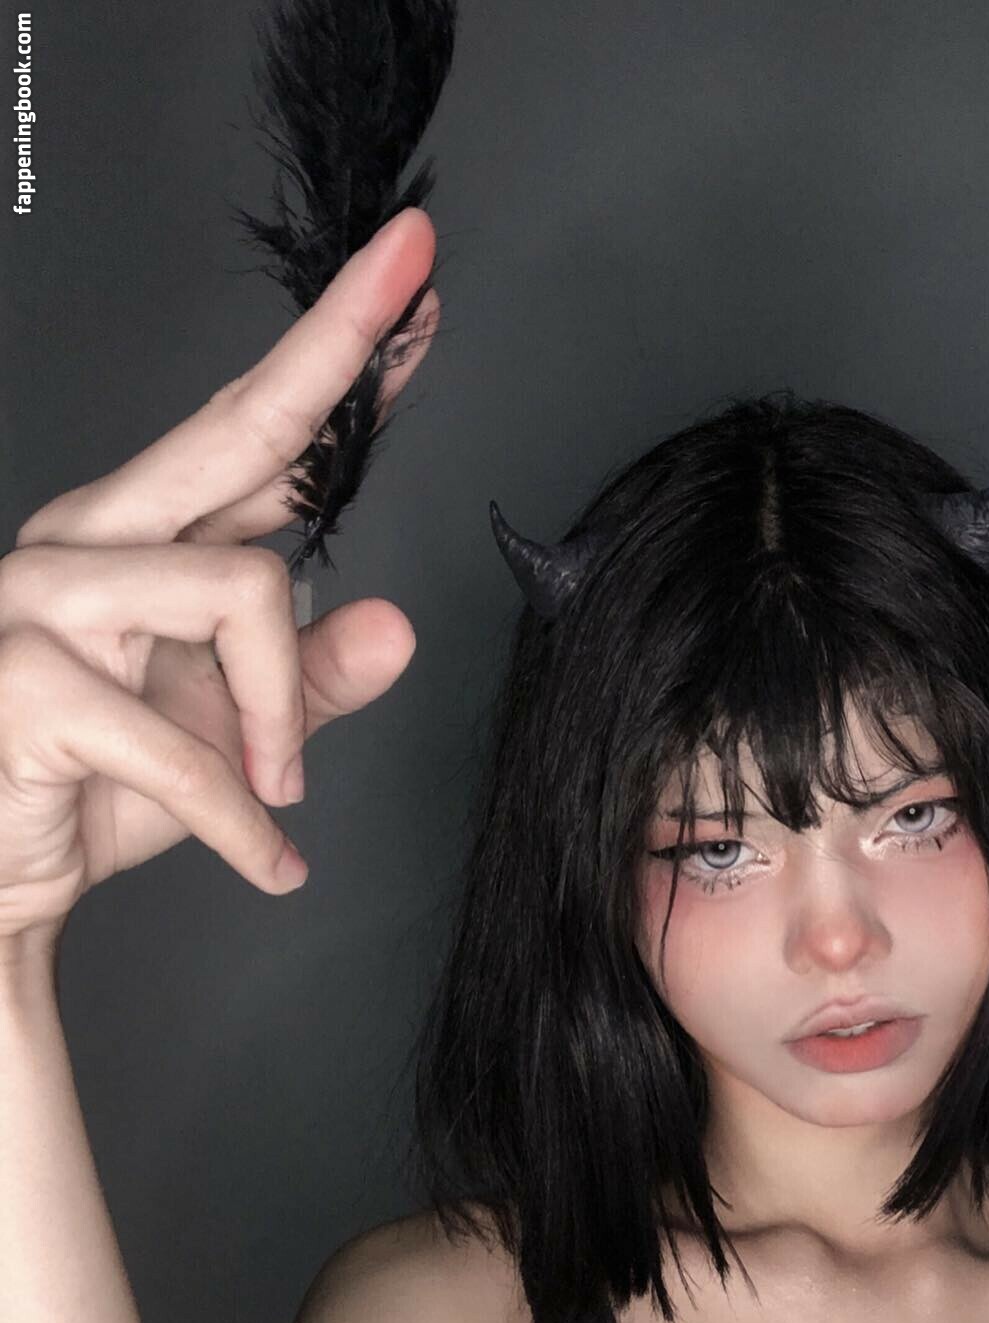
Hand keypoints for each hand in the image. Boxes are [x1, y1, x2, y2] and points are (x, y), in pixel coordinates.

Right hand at [0, 207, 438, 964]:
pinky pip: (185, 743)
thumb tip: (398, 629)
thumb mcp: (231, 741)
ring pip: (245, 592)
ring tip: (277, 791)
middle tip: (419, 262)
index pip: (258, 437)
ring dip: (282, 713)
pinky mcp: (30, 682)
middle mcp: (88, 542)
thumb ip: (309, 683)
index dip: (341, 360)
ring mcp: (47, 601)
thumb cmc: (91, 793)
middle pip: (239, 427)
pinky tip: (271, 863)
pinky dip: (241, 819)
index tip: (414, 285)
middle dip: (337, 346)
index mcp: (136, 541)